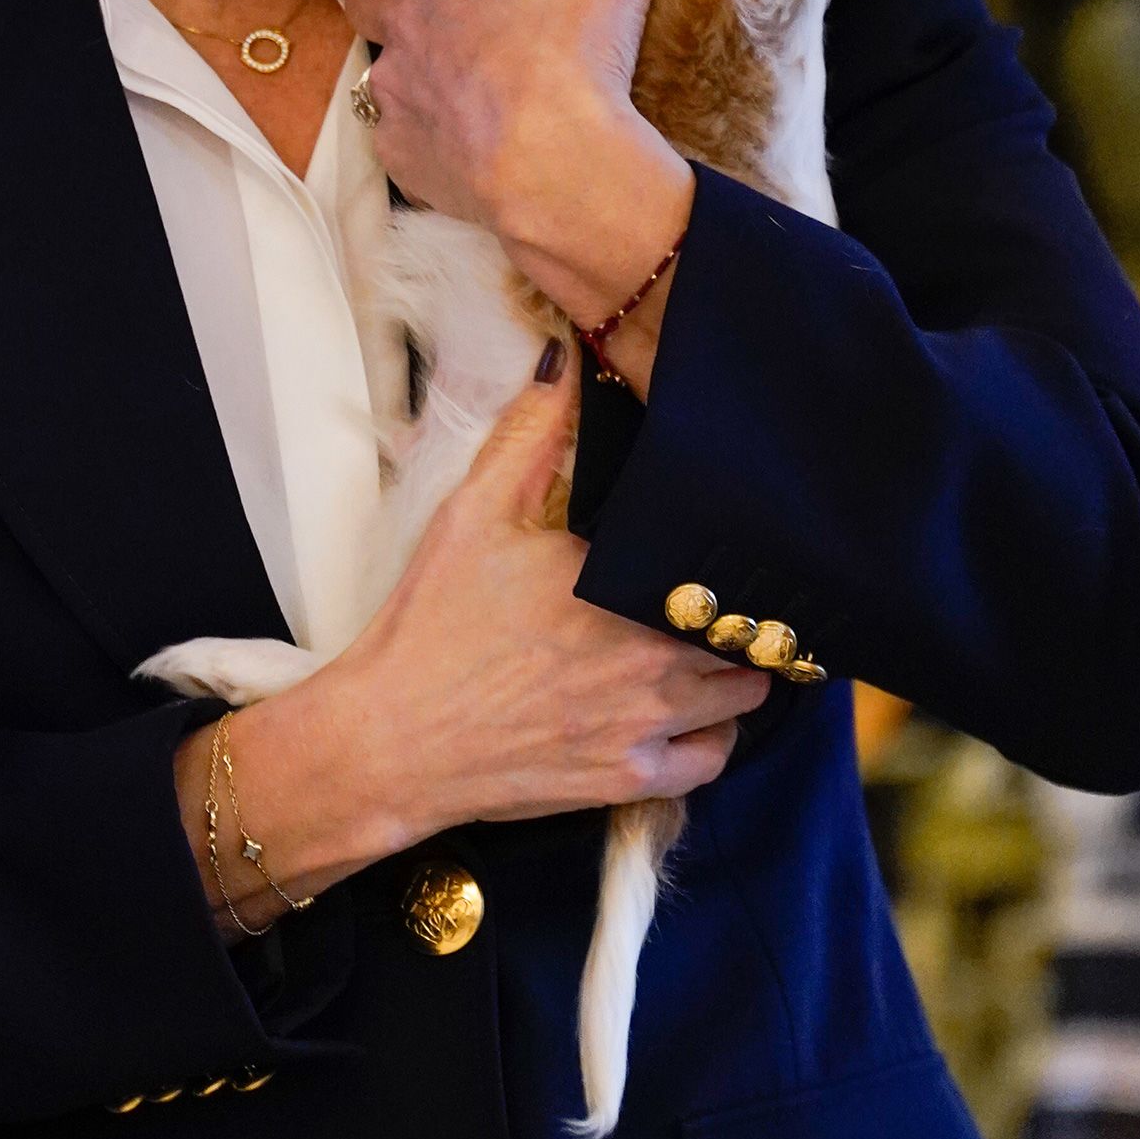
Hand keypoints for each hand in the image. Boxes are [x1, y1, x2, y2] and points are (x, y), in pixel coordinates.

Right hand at [186, 363, 766, 920]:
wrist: (391, 736)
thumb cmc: (432, 621)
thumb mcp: (473, 511)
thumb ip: (531, 431)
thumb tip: (564, 360)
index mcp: (620, 581)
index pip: (723, 560)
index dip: (739, 550)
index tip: (736, 539)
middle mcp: (649, 655)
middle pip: (749, 630)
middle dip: (742, 611)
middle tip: (724, 594)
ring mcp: (645, 722)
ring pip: (745, 696)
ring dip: (738, 671)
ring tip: (713, 648)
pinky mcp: (629, 778)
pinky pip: (713, 759)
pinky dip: (714, 736)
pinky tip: (690, 714)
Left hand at [344, 0, 695, 369]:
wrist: (560, 165)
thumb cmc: (581, 54)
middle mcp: (403, 30)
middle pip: (364, 0)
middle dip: (390, 2)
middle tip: (436, 13)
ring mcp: (397, 96)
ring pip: (380, 72)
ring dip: (409, 71)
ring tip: (460, 83)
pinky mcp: (401, 156)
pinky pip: (398, 141)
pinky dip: (423, 140)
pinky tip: (465, 143)